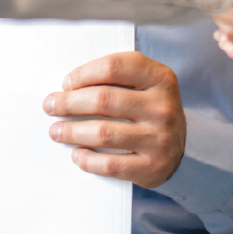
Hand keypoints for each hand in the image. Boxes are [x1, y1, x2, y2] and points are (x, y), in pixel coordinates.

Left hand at [44, 51, 185, 187]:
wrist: (182, 150)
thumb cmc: (151, 110)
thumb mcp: (147, 85)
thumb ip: (118, 78)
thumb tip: (69, 87)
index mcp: (161, 78)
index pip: (114, 67)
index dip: (84, 73)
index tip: (66, 83)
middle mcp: (163, 107)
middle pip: (104, 99)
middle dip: (69, 103)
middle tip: (49, 105)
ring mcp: (159, 138)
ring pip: (104, 133)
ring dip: (71, 132)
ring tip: (55, 131)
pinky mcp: (152, 166)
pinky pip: (111, 165)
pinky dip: (87, 160)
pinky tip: (76, 155)